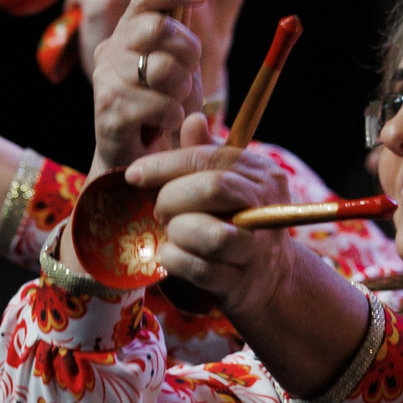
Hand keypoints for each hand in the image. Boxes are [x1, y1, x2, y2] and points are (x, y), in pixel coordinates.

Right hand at [90, 0, 212, 171]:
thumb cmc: (163, 112)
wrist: (138, 164)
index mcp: (129, 33)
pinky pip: (161, 105)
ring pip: (163, 68)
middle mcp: (111, 50)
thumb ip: (183, 38)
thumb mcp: (181, 70)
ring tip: (174, 108)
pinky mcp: (109, 111)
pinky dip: (174, 119)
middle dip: (188, 53)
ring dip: (182, 92)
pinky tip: (161, 128)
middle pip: (158, 28)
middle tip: (186, 79)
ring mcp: (106, 80)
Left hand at [127, 122, 301, 311]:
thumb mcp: (228, 184)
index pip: (210, 158)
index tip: (134, 174)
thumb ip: (207, 154)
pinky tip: (169, 256)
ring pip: (211, 234)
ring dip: (178, 231)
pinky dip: (175, 260)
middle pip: (213, 188)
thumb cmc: (237, 222)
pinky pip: (200, 269)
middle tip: (159, 209)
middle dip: (172, 197)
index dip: (166, 164)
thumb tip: (192, 119)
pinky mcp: (242, 283)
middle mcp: (267, 209)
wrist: (268, 279)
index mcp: (262, 175)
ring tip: (171, 233)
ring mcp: (257, 249)